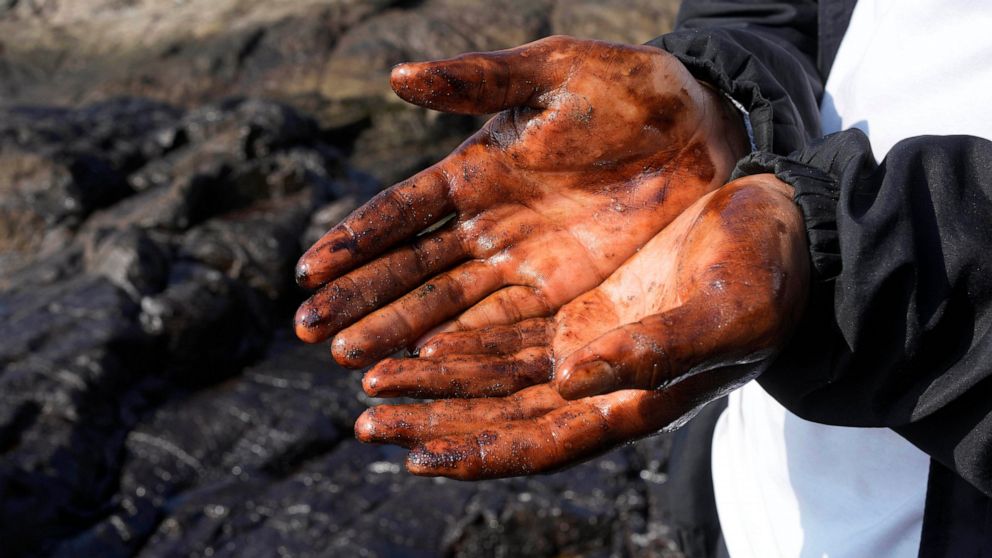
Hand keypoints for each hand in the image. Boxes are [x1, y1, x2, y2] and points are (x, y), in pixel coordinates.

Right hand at [294, 35, 747, 366]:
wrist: (708, 125)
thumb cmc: (629, 88)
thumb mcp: (553, 73)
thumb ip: (478, 80)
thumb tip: (395, 78)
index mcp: (475, 169)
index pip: (401, 211)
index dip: (355, 240)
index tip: (308, 272)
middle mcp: (488, 225)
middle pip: (413, 270)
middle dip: (362, 301)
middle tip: (312, 334)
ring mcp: (524, 264)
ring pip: (449, 307)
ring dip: (400, 336)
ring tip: (351, 364)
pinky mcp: (566, 293)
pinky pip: (504, 326)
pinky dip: (464, 349)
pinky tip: (426, 368)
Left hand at [355, 174, 808, 478]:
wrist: (784, 231)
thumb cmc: (770, 281)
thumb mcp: (724, 318)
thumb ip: (653, 353)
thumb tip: (569, 377)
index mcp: (632, 401)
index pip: (540, 443)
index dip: (479, 453)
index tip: (417, 455)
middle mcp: (599, 382)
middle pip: (500, 414)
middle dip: (435, 419)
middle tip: (366, 420)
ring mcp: (587, 344)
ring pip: (494, 373)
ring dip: (435, 381)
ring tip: (372, 378)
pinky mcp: (581, 305)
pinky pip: (508, 329)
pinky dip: (464, 338)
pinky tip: (420, 335)